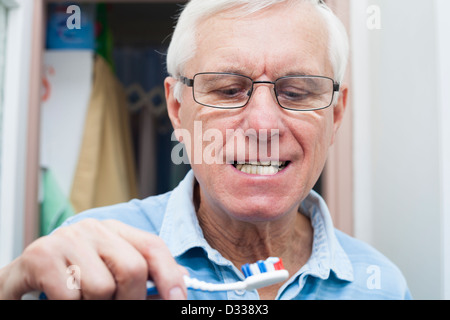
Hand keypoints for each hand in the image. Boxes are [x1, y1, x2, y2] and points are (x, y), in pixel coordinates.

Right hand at [0, 219, 186, 299]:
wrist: (23, 277)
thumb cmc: (72, 278)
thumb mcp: (110, 272)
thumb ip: (141, 276)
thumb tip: (179, 282)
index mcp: (115, 230)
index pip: (153, 246)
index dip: (170, 275)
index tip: (178, 300)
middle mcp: (94, 228)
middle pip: (133, 268)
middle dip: (130, 299)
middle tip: (115, 306)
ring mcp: (68, 238)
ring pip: (103, 287)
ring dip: (95, 305)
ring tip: (82, 299)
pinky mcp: (42, 255)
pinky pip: (71, 296)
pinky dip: (71, 307)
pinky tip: (62, 298)